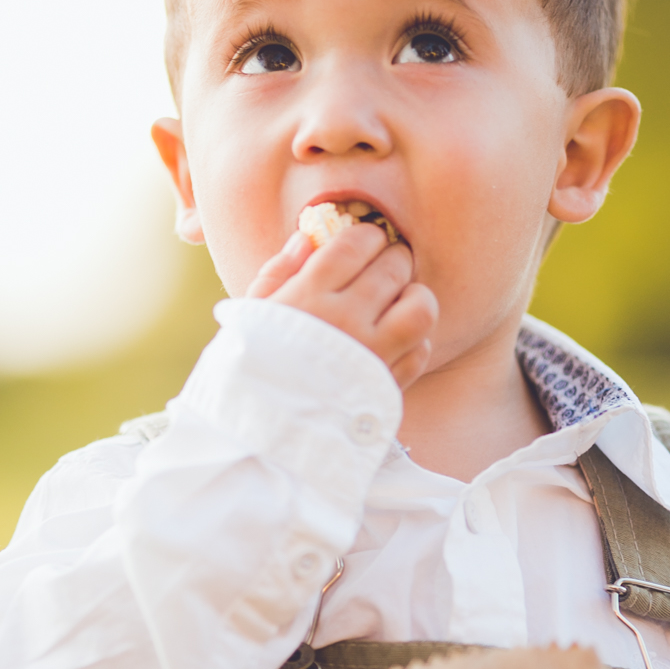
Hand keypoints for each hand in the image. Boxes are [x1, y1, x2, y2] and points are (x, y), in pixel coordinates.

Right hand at [246, 225, 437, 389]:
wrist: (258, 432)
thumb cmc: (249, 368)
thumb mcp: (251, 314)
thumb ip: (278, 271)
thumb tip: (306, 238)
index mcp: (308, 296)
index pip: (355, 245)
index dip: (368, 235)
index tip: (368, 239)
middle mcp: (345, 319)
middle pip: (392, 268)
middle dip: (394, 257)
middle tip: (388, 262)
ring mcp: (371, 353)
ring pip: (420, 307)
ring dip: (415, 295)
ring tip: (401, 297)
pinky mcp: (387, 385)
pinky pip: (421, 351)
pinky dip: (416, 340)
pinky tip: (397, 339)